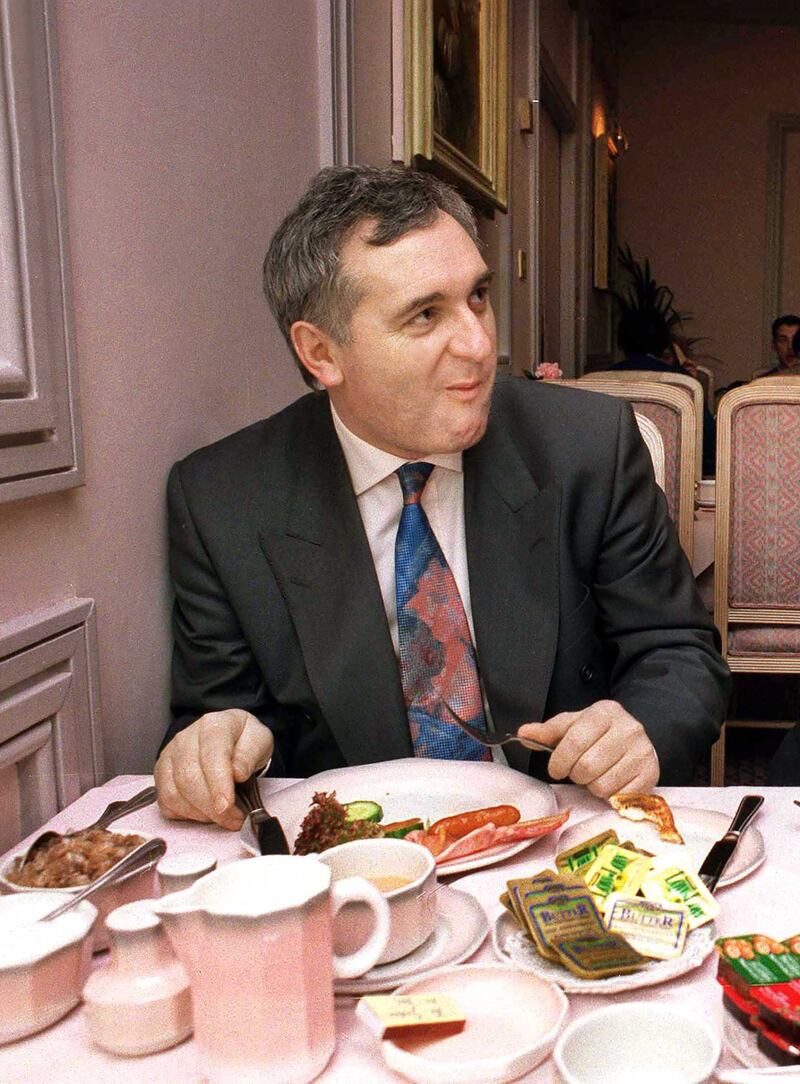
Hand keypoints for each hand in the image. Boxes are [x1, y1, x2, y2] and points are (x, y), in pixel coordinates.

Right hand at [155, 709, 273, 828]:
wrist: (230, 737)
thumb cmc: (244, 740)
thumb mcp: (259, 739)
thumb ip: (250, 754)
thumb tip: (237, 773)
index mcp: (213, 725)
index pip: (211, 755)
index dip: (218, 783)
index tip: (227, 806)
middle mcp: (185, 738)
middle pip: (189, 778)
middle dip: (211, 807)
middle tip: (234, 819)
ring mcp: (170, 755)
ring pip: (174, 793)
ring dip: (200, 813)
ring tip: (223, 817)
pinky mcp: (162, 773)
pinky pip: (166, 802)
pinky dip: (186, 814)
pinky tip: (205, 813)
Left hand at [518, 699, 658, 798]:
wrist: (635, 739)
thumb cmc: (598, 734)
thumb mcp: (573, 726)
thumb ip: (548, 731)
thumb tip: (523, 733)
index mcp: (605, 711)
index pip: (574, 741)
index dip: (559, 760)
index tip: (555, 768)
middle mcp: (628, 728)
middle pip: (586, 767)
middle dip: (575, 775)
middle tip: (577, 772)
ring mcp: (643, 751)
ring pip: (602, 785)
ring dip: (592, 786)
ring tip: (596, 775)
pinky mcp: (652, 774)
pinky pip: (619, 797)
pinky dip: (609, 795)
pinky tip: (611, 782)